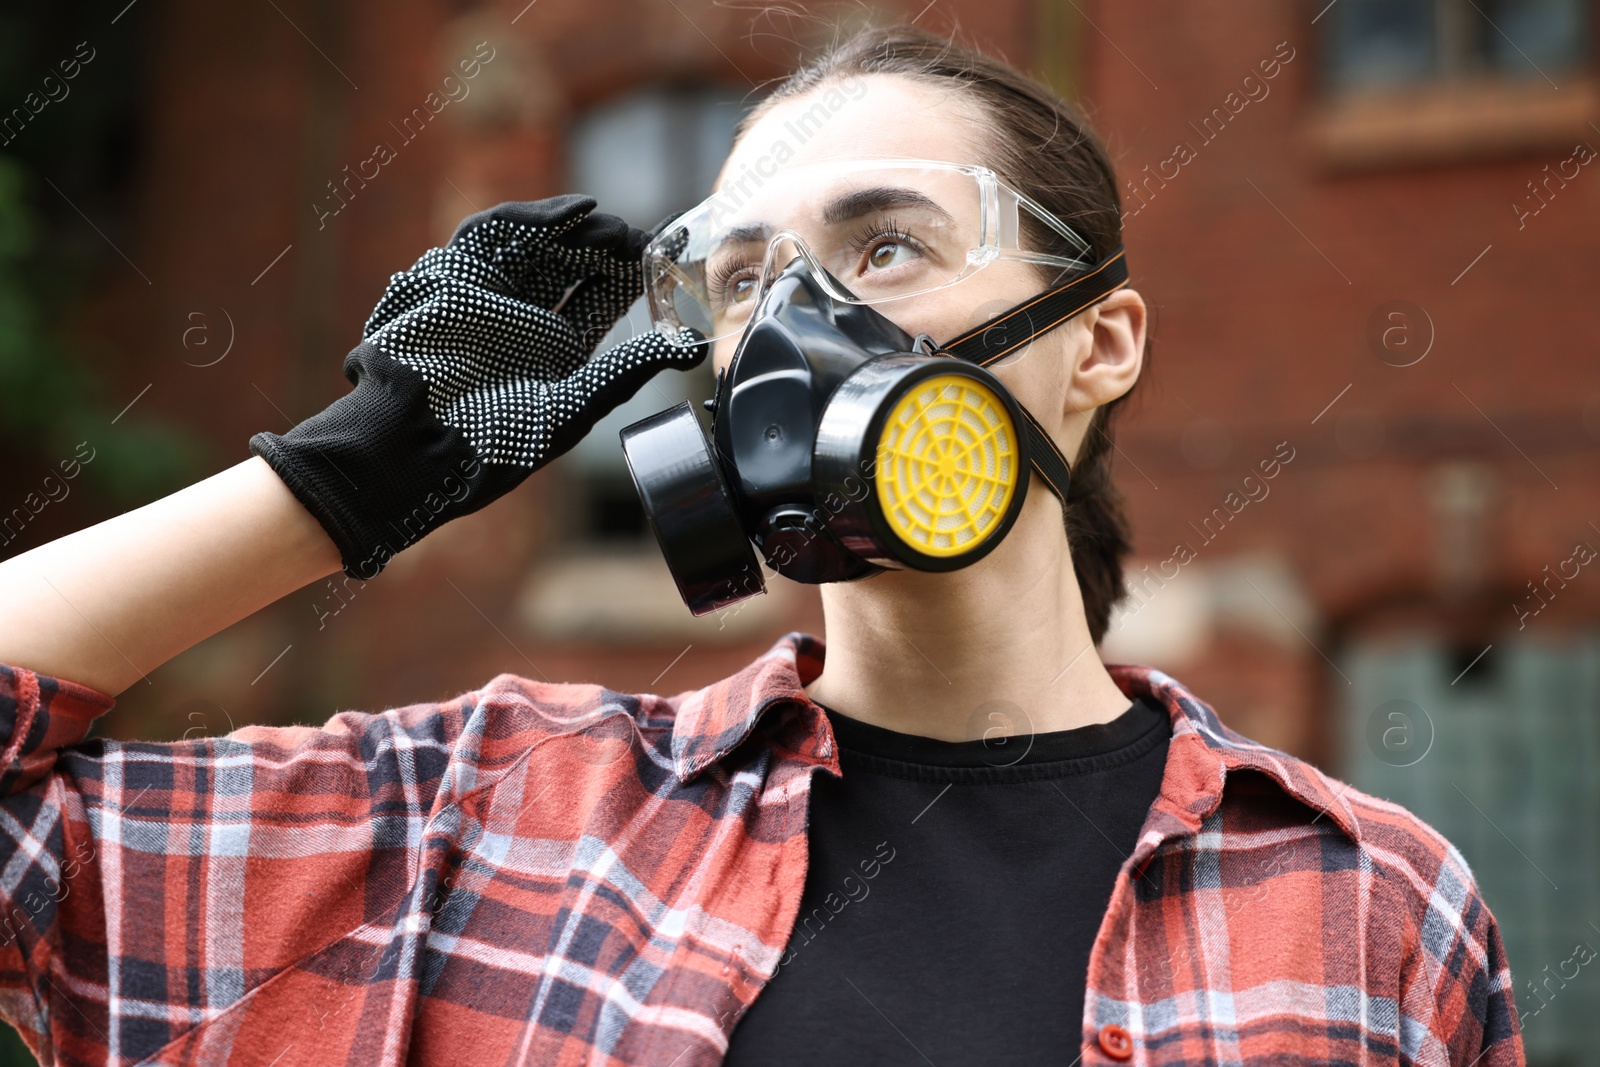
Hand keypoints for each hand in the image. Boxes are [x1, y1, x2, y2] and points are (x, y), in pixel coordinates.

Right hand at [249, 195, 705, 578]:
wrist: (416, 451)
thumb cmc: (491, 446)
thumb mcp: (573, 409)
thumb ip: (628, 372)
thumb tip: (692, 346)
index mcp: (553, 357)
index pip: (601, 302)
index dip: (633, 276)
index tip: (667, 256)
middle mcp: (523, 322)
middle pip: (572, 266)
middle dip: (608, 247)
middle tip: (642, 236)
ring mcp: (489, 296)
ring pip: (537, 245)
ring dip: (576, 230)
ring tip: (612, 225)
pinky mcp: (454, 277)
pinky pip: (493, 234)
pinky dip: (534, 219)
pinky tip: (575, 213)